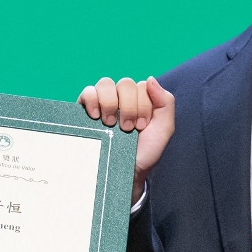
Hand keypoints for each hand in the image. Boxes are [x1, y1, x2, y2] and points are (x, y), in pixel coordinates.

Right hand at [78, 76, 174, 202]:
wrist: (125, 172)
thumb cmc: (144, 152)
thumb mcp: (163, 129)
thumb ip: (165, 102)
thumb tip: (150, 79)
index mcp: (139, 99)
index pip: (141, 86)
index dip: (142, 106)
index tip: (141, 126)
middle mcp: (121, 98)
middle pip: (125, 83)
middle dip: (129, 107)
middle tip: (127, 128)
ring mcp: (102, 102)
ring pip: (106, 84)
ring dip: (111, 104)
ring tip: (110, 124)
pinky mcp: (85, 109)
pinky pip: (87, 92)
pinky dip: (92, 100)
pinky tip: (95, 116)